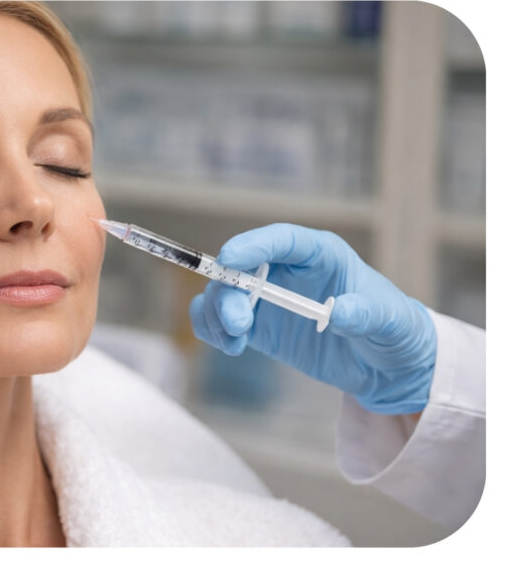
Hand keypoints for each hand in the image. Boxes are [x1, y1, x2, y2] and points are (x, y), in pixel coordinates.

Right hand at [189, 223, 435, 414]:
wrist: (385, 364)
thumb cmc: (392, 329)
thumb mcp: (389, 322)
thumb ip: (366, 315)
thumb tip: (339, 313)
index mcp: (319, 255)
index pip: (282, 240)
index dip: (254, 245)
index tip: (230, 258)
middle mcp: (285, 270)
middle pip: (240, 268)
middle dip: (229, 292)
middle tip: (238, 324)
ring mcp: (267, 297)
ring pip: (221, 292)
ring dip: (216, 313)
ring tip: (233, 342)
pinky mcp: (257, 325)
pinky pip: (217, 317)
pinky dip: (211, 328)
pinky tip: (229, 345)